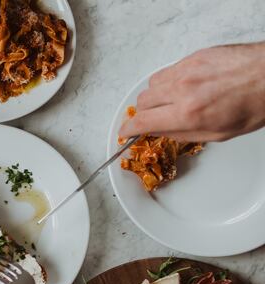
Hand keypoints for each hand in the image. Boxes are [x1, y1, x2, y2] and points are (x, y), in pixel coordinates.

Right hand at [119, 42, 264, 141]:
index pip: (143, 122)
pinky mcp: (194, 57)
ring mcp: (188, 69)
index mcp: (188, 113)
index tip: (125, 132)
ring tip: (168, 103)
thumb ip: (184, 134)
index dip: (128, 129)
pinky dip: (168, 82)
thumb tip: (161, 133)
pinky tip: (181, 88)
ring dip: (154, 96)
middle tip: (151, 119)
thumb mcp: (219, 133)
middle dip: (143, 113)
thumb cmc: (255, 103)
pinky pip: (168, 71)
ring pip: (152, 84)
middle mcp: (183, 89)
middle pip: (143, 101)